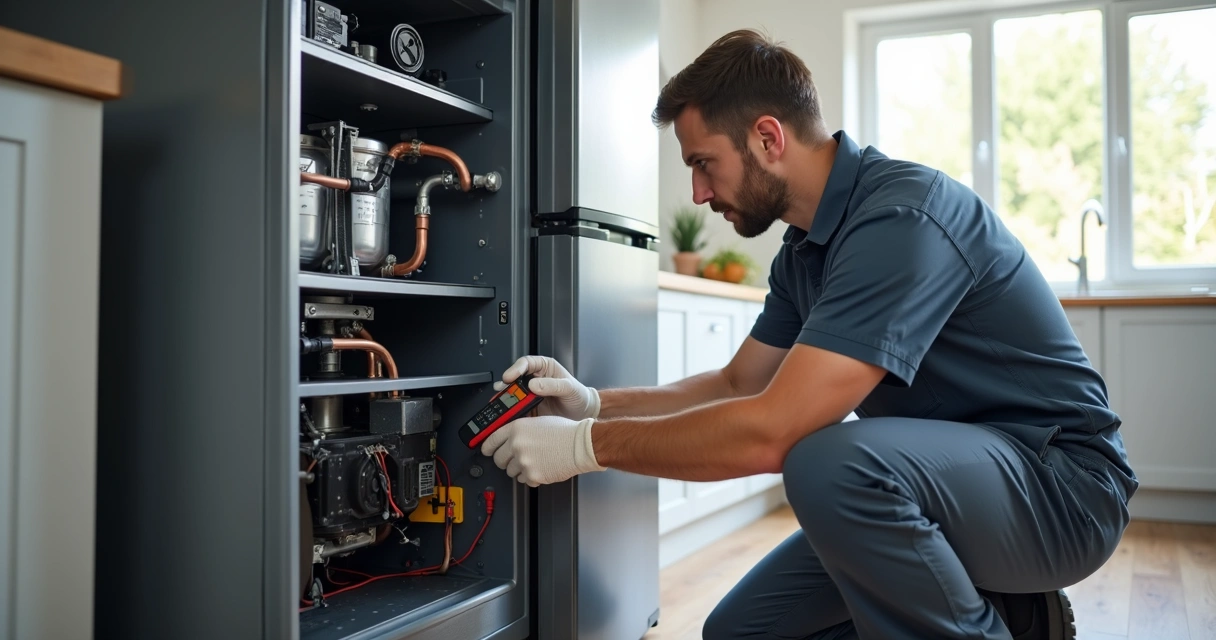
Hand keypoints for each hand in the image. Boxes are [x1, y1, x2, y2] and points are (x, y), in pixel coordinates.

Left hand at [479, 415, 604, 486]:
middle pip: (498, 459)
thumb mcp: (538, 421)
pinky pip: (524, 480)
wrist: (580, 445)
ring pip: (511, 472)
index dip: (487, 447)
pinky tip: (541, 467)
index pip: (491, 440)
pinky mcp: (532, 475)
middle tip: (515, 459)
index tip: (486, 451)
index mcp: (517, 428)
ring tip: (535, 461)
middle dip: (505, 461)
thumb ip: (520, 430)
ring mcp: (523, 461)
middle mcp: (517, 444)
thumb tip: (509, 439)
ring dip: (519, 469)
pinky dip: (531, 477)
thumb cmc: (565, 432)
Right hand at [495, 355, 599, 420]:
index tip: (510, 376)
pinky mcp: (530, 409)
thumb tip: (534, 384)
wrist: (584, 414)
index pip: (526, 363)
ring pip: (514, 394)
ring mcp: (531, 395)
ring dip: (506, 399)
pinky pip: (517, 409)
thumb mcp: (570, 388)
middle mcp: (535, 380)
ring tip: (501, 404)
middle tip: (502, 393)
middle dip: (507, 386)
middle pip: (515, 379)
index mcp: (545, 368)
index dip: (516, 368)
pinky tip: (507, 415)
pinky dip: (511, 412)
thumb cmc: (580, 396)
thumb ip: (553, 385)